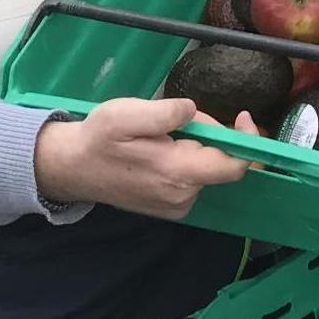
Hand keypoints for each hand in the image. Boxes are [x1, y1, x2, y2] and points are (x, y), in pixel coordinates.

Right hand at [32, 97, 249, 219]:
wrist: (71, 168)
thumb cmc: (98, 139)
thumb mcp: (125, 114)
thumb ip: (164, 113)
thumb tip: (192, 111)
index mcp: (176, 173)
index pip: (234, 166)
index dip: (247, 141)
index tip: (243, 116)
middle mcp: (182, 196)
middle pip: (220, 162)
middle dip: (211, 133)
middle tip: (180, 119)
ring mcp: (176, 205)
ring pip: (206, 168)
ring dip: (196, 145)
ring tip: (162, 134)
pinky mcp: (170, 207)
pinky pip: (193, 178)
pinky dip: (187, 159)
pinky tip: (161, 149)